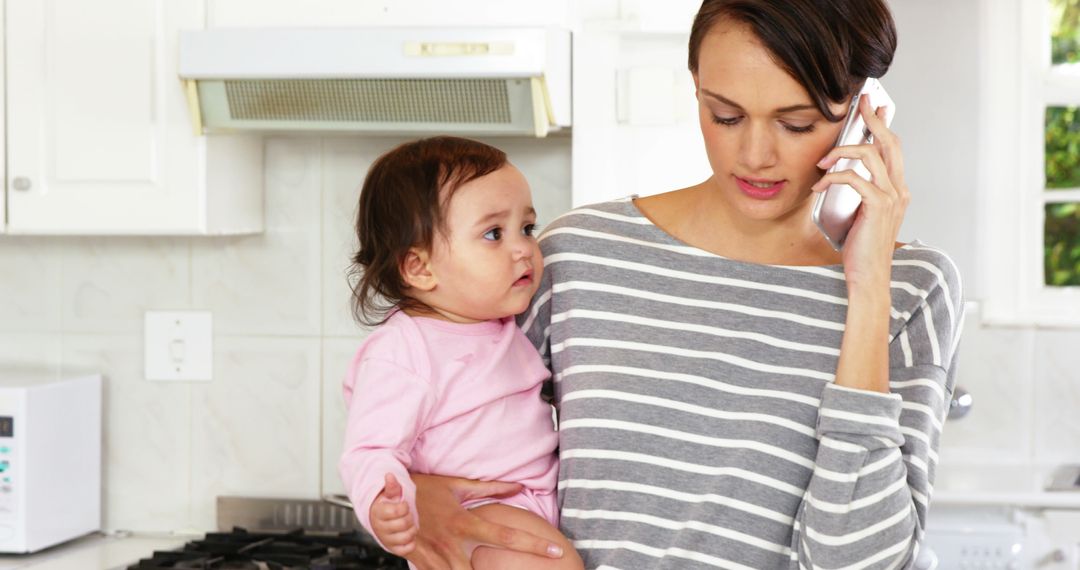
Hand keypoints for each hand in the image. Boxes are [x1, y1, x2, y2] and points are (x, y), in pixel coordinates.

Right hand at [370, 473, 417, 556]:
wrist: (379, 520)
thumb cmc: (385, 506)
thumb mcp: (388, 494)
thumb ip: (391, 486)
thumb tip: (389, 475)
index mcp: (378, 513)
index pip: (398, 510)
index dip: (405, 506)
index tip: (403, 505)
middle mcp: (380, 528)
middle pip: (404, 523)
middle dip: (409, 517)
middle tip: (406, 514)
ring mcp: (386, 539)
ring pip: (407, 536)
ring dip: (412, 529)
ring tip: (408, 524)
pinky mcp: (393, 549)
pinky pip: (407, 549)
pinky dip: (411, 542)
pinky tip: (407, 534)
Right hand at [404, 473, 565, 569]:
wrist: (384, 496)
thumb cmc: (423, 488)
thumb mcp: (457, 485)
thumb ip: (490, 488)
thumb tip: (518, 487)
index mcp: (464, 522)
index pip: (507, 536)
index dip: (533, 545)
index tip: (556, 551)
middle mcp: (451, 543)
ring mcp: (434, 556)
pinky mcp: (421, 562)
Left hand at [812, 94, 908, 290]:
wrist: (868, 275)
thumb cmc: (861, 248)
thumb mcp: (860, 213)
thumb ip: (859, 192)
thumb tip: (841, 172)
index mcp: (897, 190)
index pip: (893, 149)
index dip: (884, 125)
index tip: (875, 107)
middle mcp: (899, 190)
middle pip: (889, 143)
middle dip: (873, 120)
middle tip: (860, 105)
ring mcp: (891, 197)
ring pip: (870, 155)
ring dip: (842, 151)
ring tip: (823, 161)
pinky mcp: (878, 206)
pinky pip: (854, 178)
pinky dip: (834, 177)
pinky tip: (820, 184)